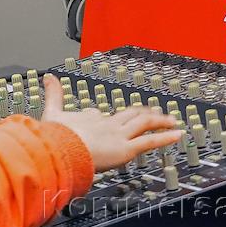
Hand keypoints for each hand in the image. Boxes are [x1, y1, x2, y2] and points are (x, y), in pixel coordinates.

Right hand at [41, 74, 180, 170]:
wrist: (62, 150)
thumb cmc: (57, 136)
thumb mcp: (52, 113)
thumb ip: (53, 94)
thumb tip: (48, 76)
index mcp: (91, 117)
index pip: (102, 115)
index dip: (107, 116)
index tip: (109, 118)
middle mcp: (107, 124)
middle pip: (129, 115)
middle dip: (143, 113)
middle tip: (154, 112)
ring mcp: (118, 135)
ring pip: (143, 124)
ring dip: (159, 121)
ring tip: (171, 121)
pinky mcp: (126, 148)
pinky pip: (150, 141)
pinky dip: (165, 137)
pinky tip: (177, 134)